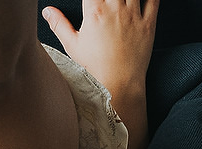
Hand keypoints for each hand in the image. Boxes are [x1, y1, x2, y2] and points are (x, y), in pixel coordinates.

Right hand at [43, 0, 158, 103]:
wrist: (119, 86)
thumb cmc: (95, 69)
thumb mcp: (72, 46)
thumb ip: (59, 24)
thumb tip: (47, 11)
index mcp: (95, 12)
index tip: (92, 0)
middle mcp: (115, 9)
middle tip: (106, 1)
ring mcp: (134, 15)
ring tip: (121, 0)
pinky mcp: (148, 24)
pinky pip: (154, 0)